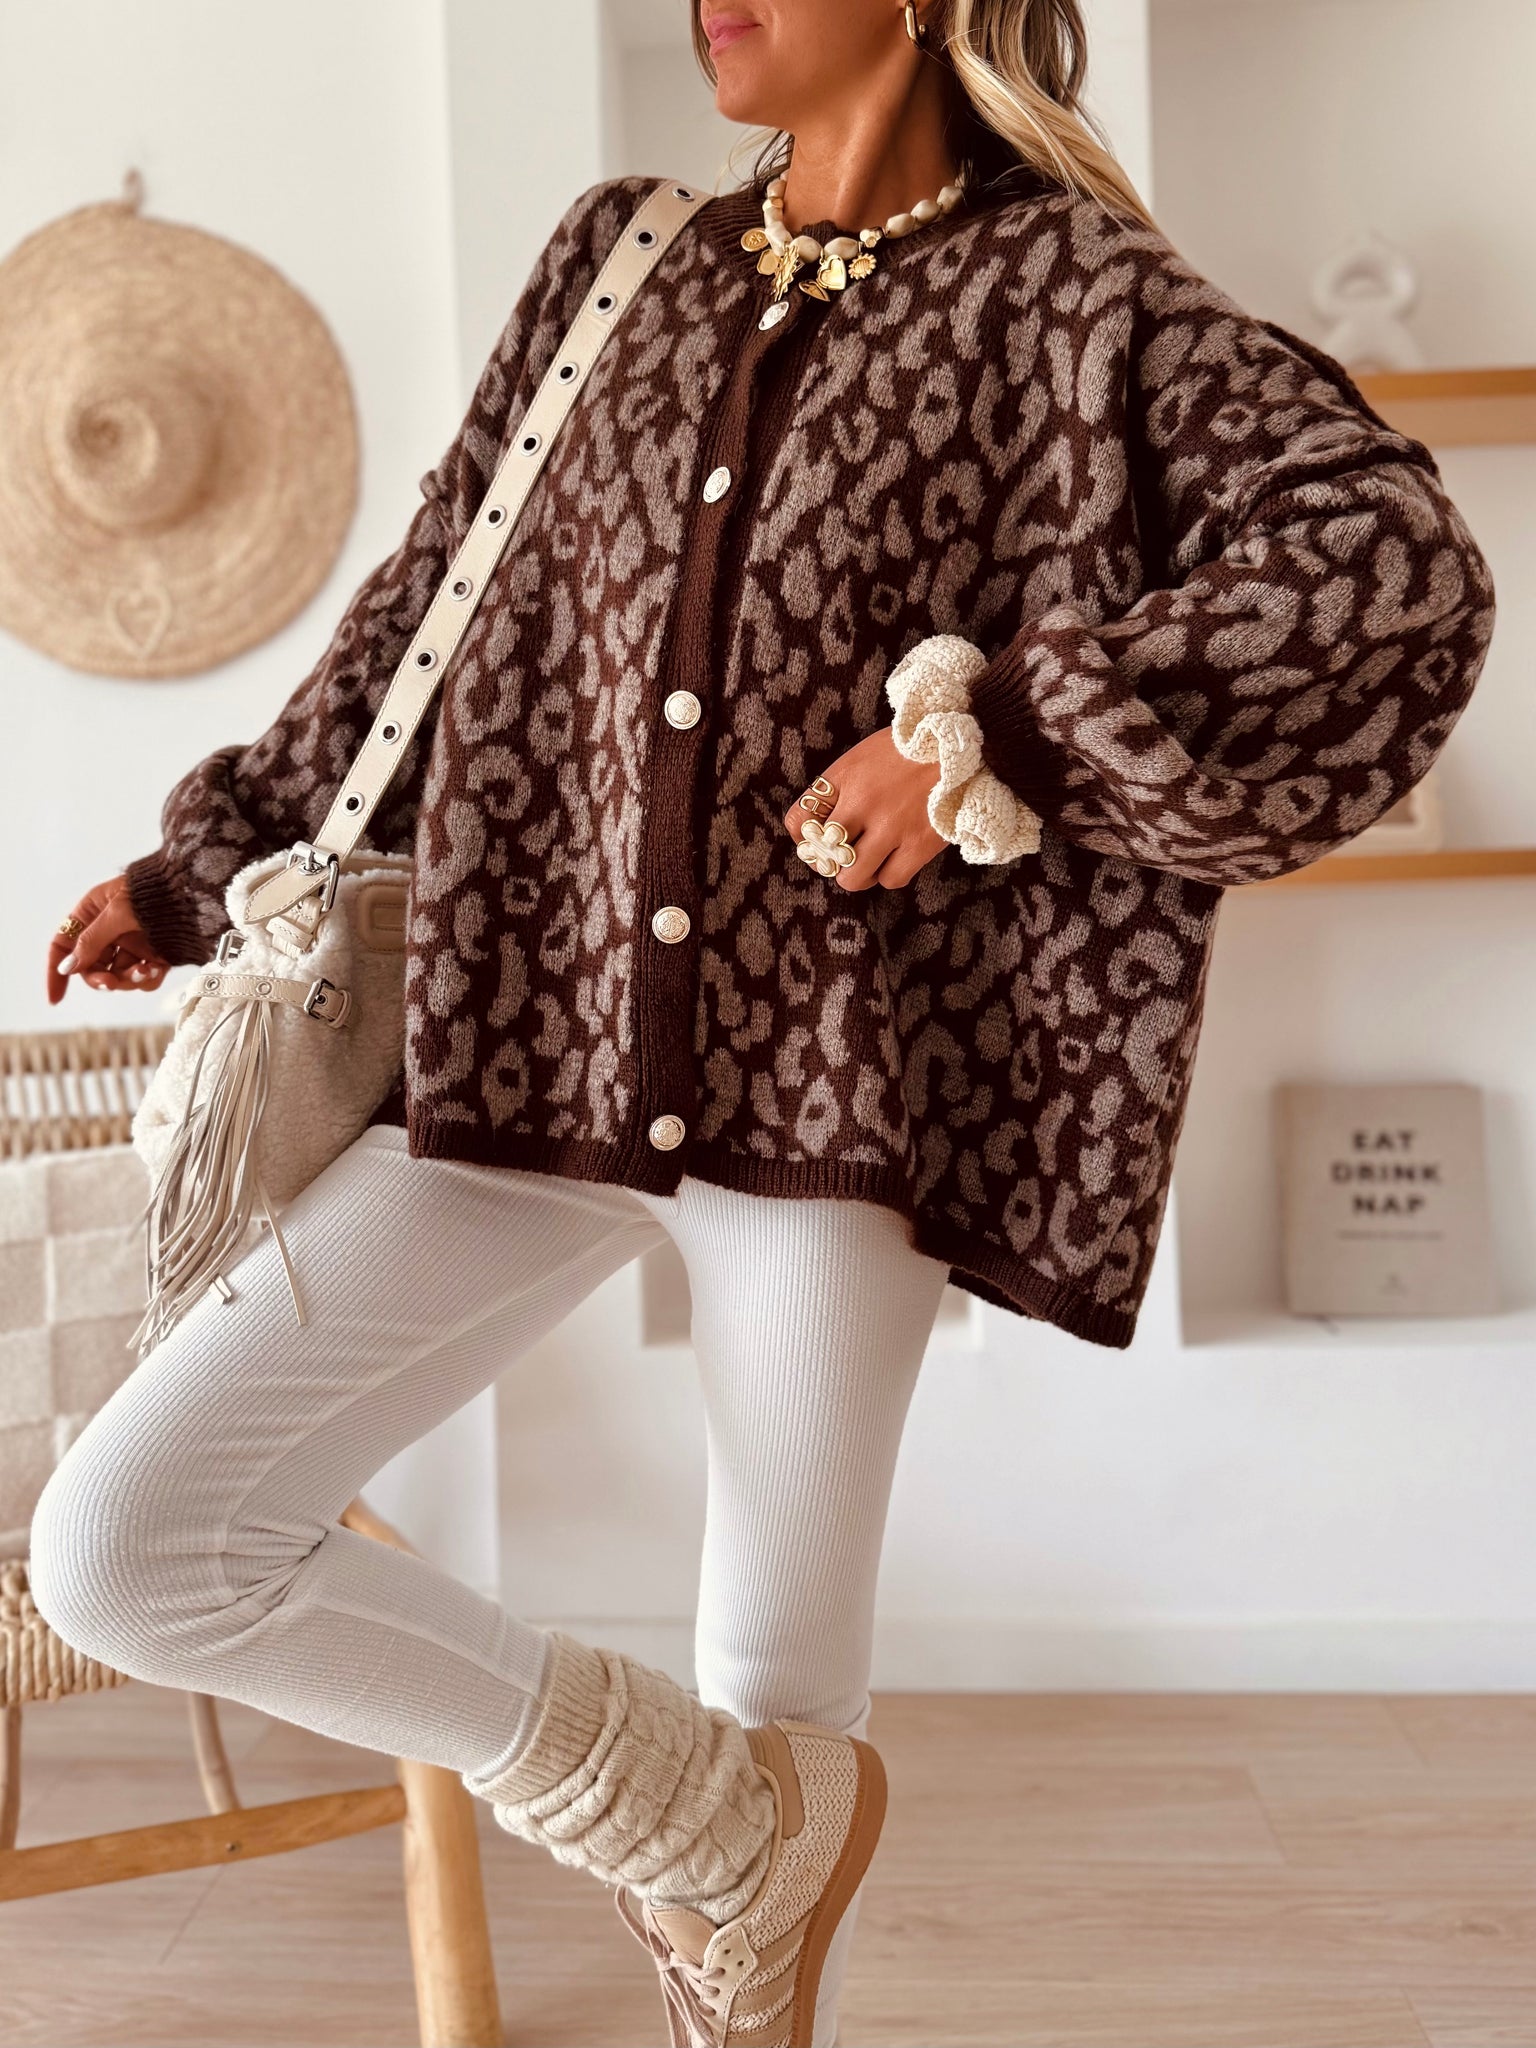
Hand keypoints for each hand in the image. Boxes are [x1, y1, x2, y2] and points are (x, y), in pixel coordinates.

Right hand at [47, 875, 172, 1004]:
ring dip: (128, 979)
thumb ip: (92, 940)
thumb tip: (68, 967)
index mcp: (92, 912)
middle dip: (100, 978)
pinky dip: (148, 978)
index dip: (56, 971)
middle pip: (91, 967)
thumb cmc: (153, 891)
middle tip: (111, 983)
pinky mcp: (154, 954)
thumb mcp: (117, 912)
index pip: (63, 945)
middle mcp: (108, 930)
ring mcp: (131, 943)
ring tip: (144, 970)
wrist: (196, 891)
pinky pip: (143, 977)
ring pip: (118, 976)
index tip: (55, 998)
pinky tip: (156, 969)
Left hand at [782, 727, 946, 890]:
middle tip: (846, 855)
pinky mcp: (920, 844)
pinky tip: (897, 859)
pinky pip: (891, 879)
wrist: (961, 742)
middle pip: (824, 857)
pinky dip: (890, 875)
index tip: (818, 839)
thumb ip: (841, 786)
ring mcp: (891, 827)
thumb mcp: (865, 754)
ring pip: (854, 878)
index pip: (798, 820)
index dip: (804, 836)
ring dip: (859, 874)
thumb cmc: (911, 747)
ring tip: (872, 861)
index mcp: (844, 777)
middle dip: (832, 861)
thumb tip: (821, 825)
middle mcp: (862, 803)